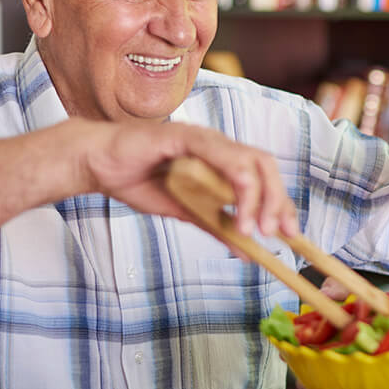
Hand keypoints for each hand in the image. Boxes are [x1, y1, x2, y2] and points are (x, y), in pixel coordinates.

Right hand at [76, 119, 298, 236]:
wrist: (98, 164)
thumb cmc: (138, 181)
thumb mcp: (185, 212)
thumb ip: (216, 226)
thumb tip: (248, 252)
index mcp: (222, 160)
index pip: (264, 176)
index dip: (281, 202)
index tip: (291, 233)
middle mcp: (218, 146)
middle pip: (265, 165)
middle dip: (278, 200)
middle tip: (276, 234)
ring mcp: (203, 138)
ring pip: (248, 161)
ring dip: (257, 197)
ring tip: (252, 229)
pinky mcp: (184, 136)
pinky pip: (218, 154)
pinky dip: (232, 181)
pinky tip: (233, 208)